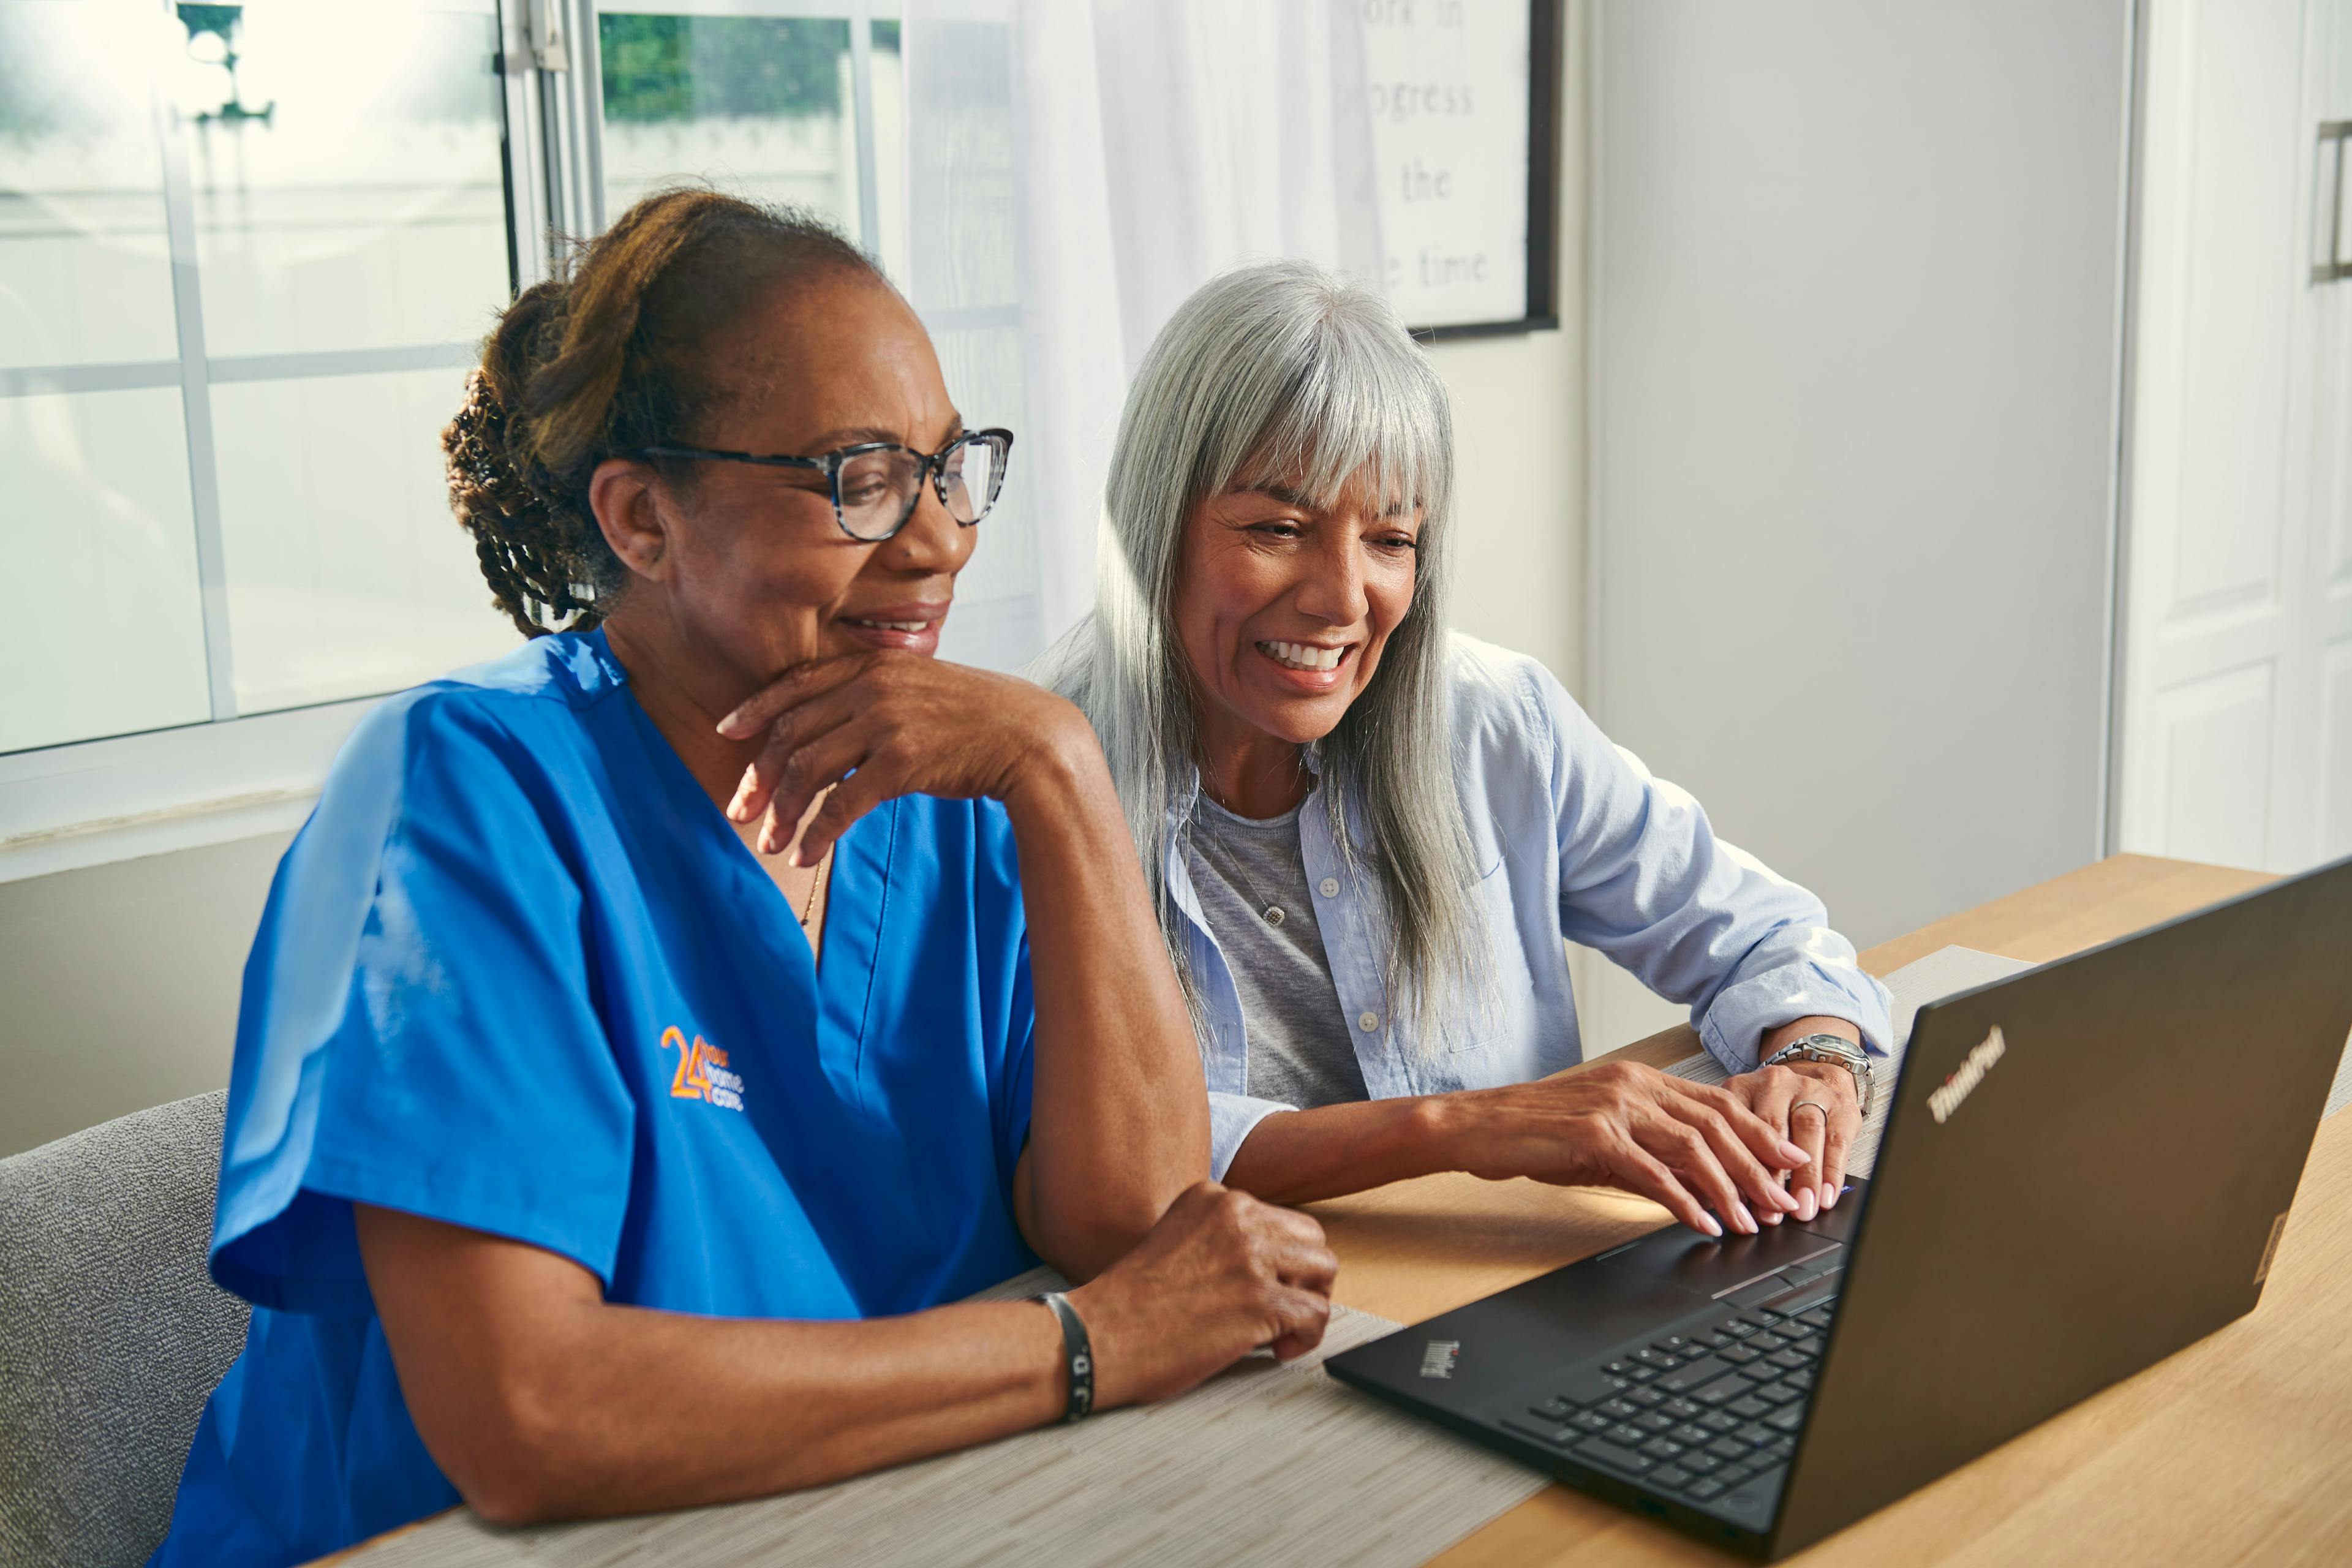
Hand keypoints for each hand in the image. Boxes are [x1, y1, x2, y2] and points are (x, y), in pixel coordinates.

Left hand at [716, 651, 1092, 862]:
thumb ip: (876, 698)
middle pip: (793, 732)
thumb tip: (833, 733)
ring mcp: (887, 722)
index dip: (755, 709)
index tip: (726, 731)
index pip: (797, 683)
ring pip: (809, 770)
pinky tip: (805, 856)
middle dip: (759, 777)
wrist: (1032, 738)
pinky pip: (842, 803)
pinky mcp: (903, 761)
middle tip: (738, 811)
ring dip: (782, 813)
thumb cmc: (978, 721)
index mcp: (874, 664)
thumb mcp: (922, 690)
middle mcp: (873, 686)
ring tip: (769, 844)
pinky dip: (817, 833)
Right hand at [1064, 1182, 1335, 1407]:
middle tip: (1282, 1309)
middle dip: (1304, 1276)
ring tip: (1283, 1329)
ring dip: (1311, 1302)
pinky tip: (1279, 1350)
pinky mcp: (1259, 1301)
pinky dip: (1307, 1338)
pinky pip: (1317, 1313)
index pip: (1279, 1218)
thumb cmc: (1129, 1304)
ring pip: (1324, 1268)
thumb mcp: (1176, 1239)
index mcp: (1213, 1198)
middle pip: (1310, 1237)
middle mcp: (1236, 1216)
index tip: (1260, 1288)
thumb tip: (1272, 1266)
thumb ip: (1219, 1239)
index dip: (1279, 1260)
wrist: (1098, 1337)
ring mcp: (1250, 1257)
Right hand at [1438, 1061, 1810, 1237]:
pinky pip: (1651, 1172)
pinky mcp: (1593, 1134)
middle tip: (1784, 1201)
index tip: (1791, 1162)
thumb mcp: (1601, 1135)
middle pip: (1717, 1124)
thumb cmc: (1534, 1131)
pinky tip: (1702, 1222)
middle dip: (1759, 1166)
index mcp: (1640, 1078)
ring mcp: (1614, 1106)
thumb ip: (1650, 1151)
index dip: (1761, 1133)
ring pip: (1692, 1146)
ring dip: (1729, 1188)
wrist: (1475, 1125)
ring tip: (1751, 1220)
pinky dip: (1683, 1200)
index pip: (1718, 1103)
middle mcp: (1634, 1084)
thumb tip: (1697, 1184)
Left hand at [1720, 1058, 1859, 1219]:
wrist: (1814, 1073)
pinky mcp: (1842, 1105)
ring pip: (1808, 1130)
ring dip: (1805, 1176)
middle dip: (1772, 1175)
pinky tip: (1826, 1198)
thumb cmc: (1768, 1108)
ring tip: (1801, 1210)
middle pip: (1772, 1127)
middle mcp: (1776, 1084)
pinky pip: (1838, 1140)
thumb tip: (1714, 1199)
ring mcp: (1812, 1091)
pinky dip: (1832, 1172)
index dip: (1736, 1166)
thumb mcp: (1737, 1118)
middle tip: (1770, 1213)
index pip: (1734, 1126)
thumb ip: (1724, 1151)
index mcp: (1741, 1088)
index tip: (1737, 1203)